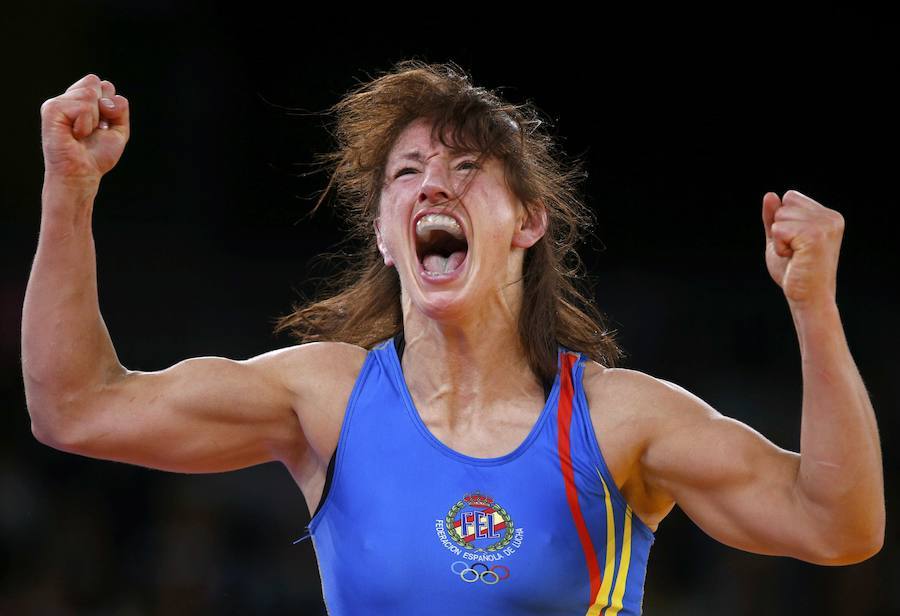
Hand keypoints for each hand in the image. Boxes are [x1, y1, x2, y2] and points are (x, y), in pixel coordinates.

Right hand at [40, 73, 129, 184]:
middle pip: (95, 82)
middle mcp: (68, 99)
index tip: (102, 126)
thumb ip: (120, 108)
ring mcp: (58, 103)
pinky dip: (85, 124)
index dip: (110, 105)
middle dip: (103, 108)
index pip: (102, 84)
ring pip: (89, 93)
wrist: (83, 173)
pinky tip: (75, 134)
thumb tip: (107, 98)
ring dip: (93, 119)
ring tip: (82, 134)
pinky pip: (82, 107)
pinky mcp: (51, 109)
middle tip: (92, 129)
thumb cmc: (96, 155)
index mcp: (81, 101)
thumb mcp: (119, 129)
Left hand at [762, 190, 844, 308]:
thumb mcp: (779, 239)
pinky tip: (794, 258)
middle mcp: (831, 217)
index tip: (795, 242)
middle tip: (795, 252)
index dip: (783, 220)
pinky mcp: (815, 235)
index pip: (790, 197)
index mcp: (828, 216)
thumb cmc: (794, 272)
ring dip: (779, 239)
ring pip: (780, 216)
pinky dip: (779, 246)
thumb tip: (770, 195)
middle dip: (780, 229)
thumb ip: (774, 217)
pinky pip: (778, 230)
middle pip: (785, 204)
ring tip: (796, 255)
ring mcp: (825, 225)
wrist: (808, 298)